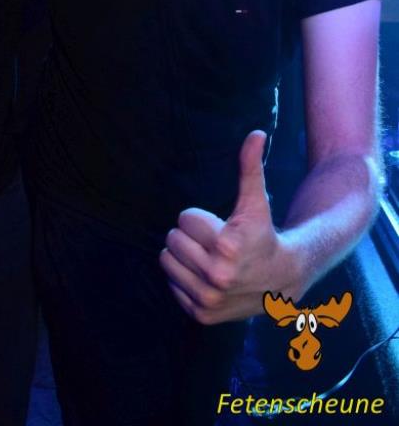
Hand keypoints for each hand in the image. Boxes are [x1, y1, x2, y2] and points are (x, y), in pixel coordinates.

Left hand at [159, 132, 296, 324]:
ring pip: (166, 261)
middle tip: (211, 242)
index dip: (201, 219)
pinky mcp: (203, 314)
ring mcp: (209, 298)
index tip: (220, 227)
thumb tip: (256, 133)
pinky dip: (184, 279)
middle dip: (189, 236)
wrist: (281, 280)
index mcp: (227, 246)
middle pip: (171, 240)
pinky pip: (171, 285)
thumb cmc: (262, 233)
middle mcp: (217, 276)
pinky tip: (206, 276)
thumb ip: (251, 167)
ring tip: (206, 256)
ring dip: (182, 256)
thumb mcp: (256, 201)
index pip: (184, 219)